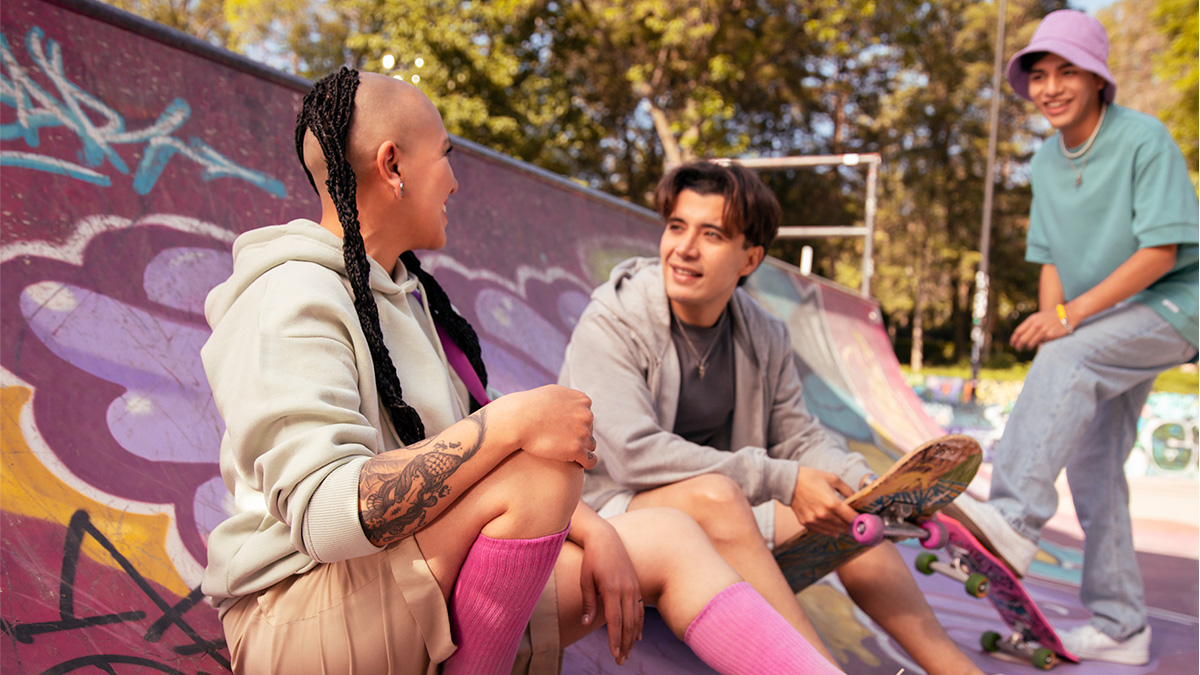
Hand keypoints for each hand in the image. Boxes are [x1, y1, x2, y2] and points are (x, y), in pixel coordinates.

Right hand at [495, 385, 597, 468]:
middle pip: (589, 430)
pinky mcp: (576, 449)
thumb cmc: (530, 406)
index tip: (562, 430)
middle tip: (560, 442)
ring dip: (581, 450)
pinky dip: (586, 463)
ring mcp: (582, 432)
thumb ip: (568, 398)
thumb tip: (579, 401)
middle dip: (578, 436)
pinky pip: (591, 461)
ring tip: (566, 454)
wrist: (517, 420)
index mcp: (582, 400)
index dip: (575, 424)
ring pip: (590, 446)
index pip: (587, 416)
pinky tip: (578, 465)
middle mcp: (586, 415)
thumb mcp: (553, 393)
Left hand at [578, 521, 642, 664]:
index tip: (614, 654)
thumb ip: (588, 602)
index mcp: (612, 589)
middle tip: (620, 661)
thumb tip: (586, 624)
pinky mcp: (636, 585)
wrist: (605, 539)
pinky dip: (639, 625)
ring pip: (636, 618)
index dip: (615, 639)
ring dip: (633, 637)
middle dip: (625, 644)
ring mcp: (634, 587)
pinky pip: (640, 610)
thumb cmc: (591, 559)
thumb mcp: (585, 579)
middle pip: (628, 623)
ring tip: (627, 653)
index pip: (615, 621)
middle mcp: (626, 589)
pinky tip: (638, 637)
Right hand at [790, 467, 856, 536]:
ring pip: (835, 532)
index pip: (852, 518)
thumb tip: (856, 500)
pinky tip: (834, 527)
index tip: (867, 522)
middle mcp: (824, 514)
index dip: (861, 522)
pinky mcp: (806, 523)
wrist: (789, 482)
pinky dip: (830, 530)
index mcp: (832, 503)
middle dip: (853, 526)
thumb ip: (847, 490)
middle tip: (859, 524)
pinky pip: (823, 532)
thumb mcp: (833, 478)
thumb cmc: (811, 478)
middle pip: (845, 527)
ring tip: (846, 525)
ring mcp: (814, 520)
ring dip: (842, 529)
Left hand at [1010, 309, 1070, 350]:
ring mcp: (1043, 330)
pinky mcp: (1050, 335)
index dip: (1013, 339)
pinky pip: (1041, 342)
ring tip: (1027, 348)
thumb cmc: (1052, 316)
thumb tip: (1021, 336)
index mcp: (1032, 319)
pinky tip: (1039, 344)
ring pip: (1030, 343)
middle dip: (1018, 345)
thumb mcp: (1039, 317)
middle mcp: (1036, 324)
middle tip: (1018, 348)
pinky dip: (1038, 344)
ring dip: (1027, 347)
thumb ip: (1030, 324)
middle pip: (1022, 338)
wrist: (1068, 313)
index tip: (1012, 344)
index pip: (1018, 331)